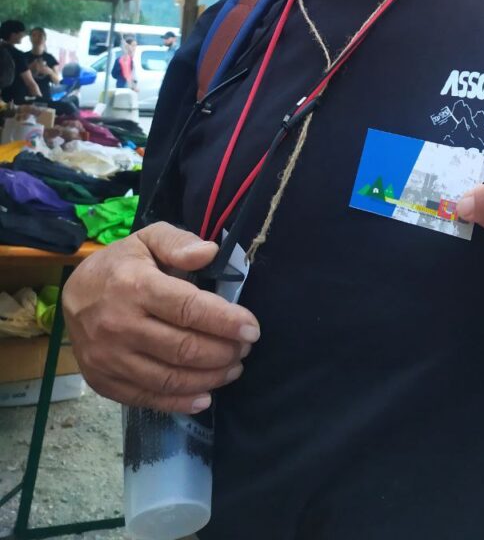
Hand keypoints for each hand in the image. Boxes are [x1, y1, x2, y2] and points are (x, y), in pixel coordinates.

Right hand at [62, 222, 260, 412]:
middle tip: (245, 348)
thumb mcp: (148, 239)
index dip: (225, 321)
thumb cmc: (121, 265)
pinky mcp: (103, 381)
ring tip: (234, 368)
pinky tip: (205, 396)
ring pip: (170, 378)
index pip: (188, 309)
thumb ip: (178, 242)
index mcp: (135, 286)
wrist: (72, 295)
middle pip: (183, 348)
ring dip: (210, 378)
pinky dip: (180, 402)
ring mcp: (109, 358)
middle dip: (224, 351)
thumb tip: (210, 252)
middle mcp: (120, 325)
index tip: (252, 329)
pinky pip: (147, 398)